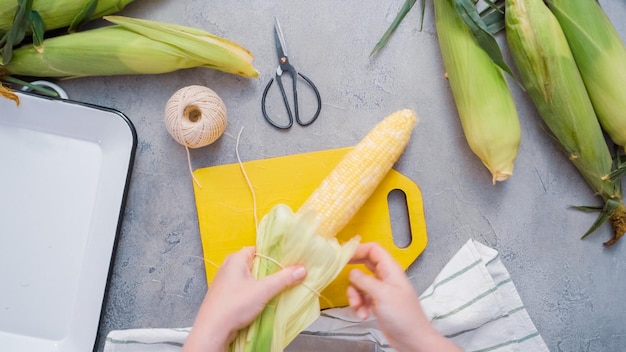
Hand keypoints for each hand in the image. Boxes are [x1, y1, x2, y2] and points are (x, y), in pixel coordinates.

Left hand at [183, 246, 306, 351]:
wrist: (213, 330)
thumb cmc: (234, 305)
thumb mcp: (263, 290)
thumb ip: (283, 279)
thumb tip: (301, 270)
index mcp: (236, 259)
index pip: (259, 249)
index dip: (274, 254)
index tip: (289, 260)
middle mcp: (229, 267)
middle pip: (256, 264)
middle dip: (271, 270)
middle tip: (287, 275)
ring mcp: (226, 282)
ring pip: (250, 278)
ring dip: (263, 283)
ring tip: (279, 288)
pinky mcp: (226, 296)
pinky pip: (244, 289)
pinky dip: (255, 293)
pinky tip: (264, 300)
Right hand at [347, 242, 460, 351]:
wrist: (412, 339)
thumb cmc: (402, 315)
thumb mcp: (382, 294)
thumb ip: (364, 280)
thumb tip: (351, 272)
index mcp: (390, 270)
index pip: (374, 250)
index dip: (359, 250)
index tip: (344, 257)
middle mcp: (385, 277)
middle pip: (365, 265)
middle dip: (353, 274)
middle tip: (340, 274)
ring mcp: (381, 291)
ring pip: (360, 284)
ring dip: (355, 295)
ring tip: (357, 307)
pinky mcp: (377, 304)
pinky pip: (362, 298)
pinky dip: (359, 306)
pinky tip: (363, 315)